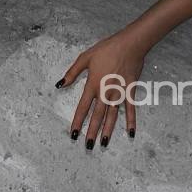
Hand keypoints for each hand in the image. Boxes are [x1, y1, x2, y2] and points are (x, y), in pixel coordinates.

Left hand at [56, 31, 146, 148]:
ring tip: (104, 143)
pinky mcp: (130, 92)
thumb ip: (72, 72)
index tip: (73, 134)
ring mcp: (119, 94)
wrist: (129, 45)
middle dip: (92, 132)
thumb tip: (60, 84)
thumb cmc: (106, 49)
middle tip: (88, 146)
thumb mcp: (85, 58)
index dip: (77, 121)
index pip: (83, 108)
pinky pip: (130, 110)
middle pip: (97, 116)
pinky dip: (131, 121)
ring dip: (108, 131)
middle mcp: (105, 93)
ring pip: (112, 116)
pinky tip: (130, 133)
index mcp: (93, 85)